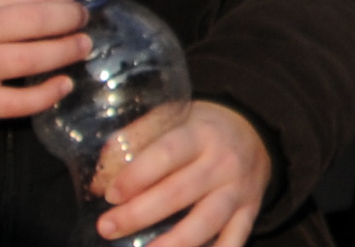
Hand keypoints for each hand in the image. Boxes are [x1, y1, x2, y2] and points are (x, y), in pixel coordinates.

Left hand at [91, 98, 270, 246]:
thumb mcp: (172, 119)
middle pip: (180, 192)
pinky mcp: (249, 211)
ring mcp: (238, 189)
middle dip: (139, 214)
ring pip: (207, 221)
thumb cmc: (199, 130)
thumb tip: (99, 180)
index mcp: (201, 134)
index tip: (110, 194)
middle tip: (106, 228)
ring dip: (173, 242)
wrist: (256, 131)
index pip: (167, 154)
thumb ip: (135, 141)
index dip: (136, 176)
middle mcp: (223, 162)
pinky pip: (234, 239)